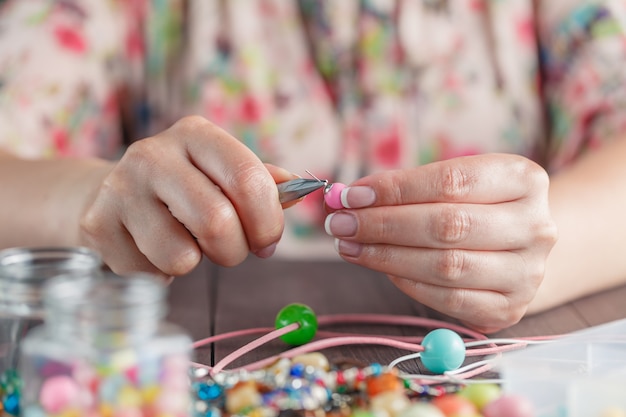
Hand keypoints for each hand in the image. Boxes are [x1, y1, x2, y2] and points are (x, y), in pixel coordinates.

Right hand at [79, 116, 293, 277]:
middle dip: (235, 251)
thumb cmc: (184, 186)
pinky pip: (151, 272)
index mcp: (197, 134)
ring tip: (186, 245)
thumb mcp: (221, 173)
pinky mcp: (98, 225)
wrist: (111, 193)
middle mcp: (153, 153)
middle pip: (218, 222)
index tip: (268, 240)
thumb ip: (261, 182)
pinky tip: (152, 248)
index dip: (268, 221)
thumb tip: (301, 189)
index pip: (248, 179)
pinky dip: (162, 272)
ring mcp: (120, 188)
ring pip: (183, 256)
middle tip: (231, 251)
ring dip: (197, 263)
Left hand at [324, 154, 557, 332]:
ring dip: (386, 256)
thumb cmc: (476, 206)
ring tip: (349, 245)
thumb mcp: (455, 183)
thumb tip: (350, 197)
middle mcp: (535, 227)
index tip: (352, 195)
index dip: (396, 189)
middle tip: (340, 223)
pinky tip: (381, 266)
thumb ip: (407, 188)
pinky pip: (447, 299)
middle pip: (447, 225)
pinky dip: (406, 282)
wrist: (519, 247)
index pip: (451, 182)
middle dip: (383, 224)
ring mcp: (526, 273)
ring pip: (445, 266)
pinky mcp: (508, 309)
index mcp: (524, 180)